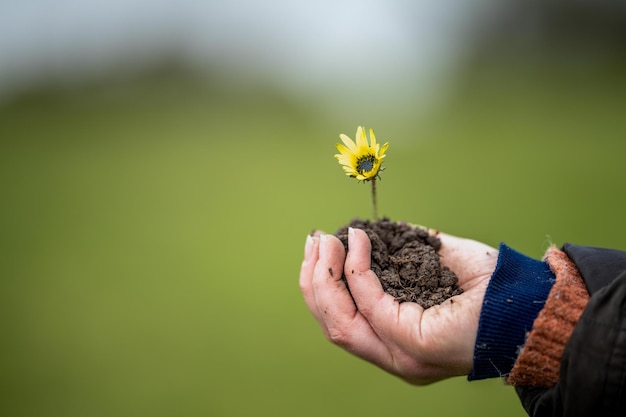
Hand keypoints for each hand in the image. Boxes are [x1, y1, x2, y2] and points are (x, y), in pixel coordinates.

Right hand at [299, 227, 497, 384]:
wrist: (530, 299)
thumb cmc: (489, 286)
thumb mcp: (428, 267)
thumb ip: (395, 259)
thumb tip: (364, 234)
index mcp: (397, 340)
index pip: (342, 319)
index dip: (322, 283)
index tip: (319, 245)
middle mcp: (394, 355)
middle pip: (332, 323)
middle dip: (315, 279)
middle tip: (314, 240)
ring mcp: (402, 355)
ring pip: (339, 322)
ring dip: (325, 276)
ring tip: (326, 240)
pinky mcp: (413, 343)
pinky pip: (369, 303)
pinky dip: (356, 269)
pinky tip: (359, 241)